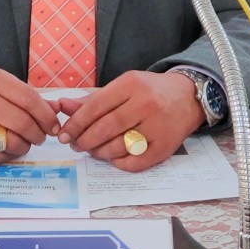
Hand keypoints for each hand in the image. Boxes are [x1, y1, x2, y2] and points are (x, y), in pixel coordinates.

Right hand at [0, 66, 60, 163]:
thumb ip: (26, 95)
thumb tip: (56, 110)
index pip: (29, 100)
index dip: (47, 116)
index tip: (54, 125)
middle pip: (22, 123)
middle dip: (38, 134)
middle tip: (40, 136)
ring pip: (11, 143)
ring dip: (25, 146)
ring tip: (24, 142)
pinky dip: (8, 156)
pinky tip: (8, 149)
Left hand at [55, 70, 203, 171]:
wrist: (188, 97)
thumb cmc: (149, 91)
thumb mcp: (122, 87)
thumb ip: (92, 99)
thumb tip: (61, 106)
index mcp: (131, 85)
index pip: (95, 107)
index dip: (76, 123)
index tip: (64, 135)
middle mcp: (145, 104)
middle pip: (105, 128)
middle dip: (84, 140)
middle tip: (75, 145)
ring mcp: (157, 126)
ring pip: (118, 146)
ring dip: (100, 153)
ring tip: (93, 151)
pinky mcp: (165, 146)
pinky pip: (135, 162)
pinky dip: (119, 163)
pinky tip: (114, 158)